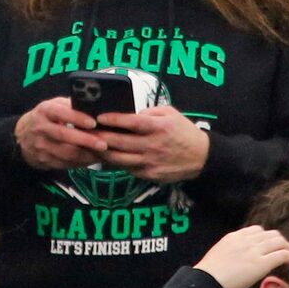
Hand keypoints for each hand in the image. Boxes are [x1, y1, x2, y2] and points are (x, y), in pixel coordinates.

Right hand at [15, 94, 110, 170]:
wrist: (21, 136)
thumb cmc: (44, 117)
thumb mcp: (53, 105)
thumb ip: (69, 106)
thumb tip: (93, 107)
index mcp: (44, 111)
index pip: (60, 113)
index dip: (77, 118)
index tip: (93, 122)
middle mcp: (41, 128)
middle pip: (64, 135)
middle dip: (85, 140)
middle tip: (103, 144)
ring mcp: (41, 146)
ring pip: (66, 153)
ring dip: (86, 155)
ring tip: (102, 154)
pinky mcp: (43, 160)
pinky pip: (65, 164)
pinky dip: (80, 163)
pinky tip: (91, 159)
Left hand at [96, 103, 210, 181]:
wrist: (201, 157)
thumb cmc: (183, 131)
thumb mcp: (170, 113)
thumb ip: (149, 112)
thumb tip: (130, 113)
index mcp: (158, 127)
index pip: (132, 123)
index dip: (114, 120)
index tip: (99, 117)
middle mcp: (153, 146)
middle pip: (121, 142)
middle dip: (101, 137)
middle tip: (87, 131)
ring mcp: (150, 162)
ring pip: (120, 159)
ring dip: (103, 152)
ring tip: (91, 145)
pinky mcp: (150, 175)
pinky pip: (127, 168)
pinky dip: (115, 163)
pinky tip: (105, 156)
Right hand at [196, 223, 288, 287]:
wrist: (207, 280)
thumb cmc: (210, 273)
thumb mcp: (220, 253)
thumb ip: (233, 251)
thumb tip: (242, 258)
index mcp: (235, 236)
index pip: (257, 230)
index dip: (267, 239)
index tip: (270, 249)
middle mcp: (246, 240)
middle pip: (272, 234)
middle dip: (281, 243)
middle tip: (284, 255)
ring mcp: (254, 251)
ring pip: (280, 242)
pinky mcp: (261, 263)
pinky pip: (283, 255)